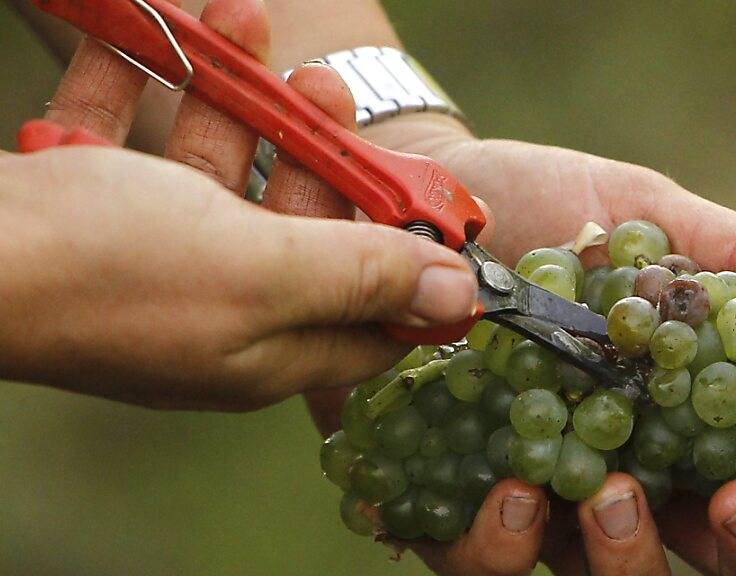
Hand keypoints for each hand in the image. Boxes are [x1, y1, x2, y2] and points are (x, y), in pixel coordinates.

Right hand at [3, 0, 476, 410]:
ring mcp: (150, 261)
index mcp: (266, 345)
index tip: (433, 200)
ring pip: (215, 171)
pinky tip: (150, 26)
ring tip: (245, 21)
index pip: (369, 318)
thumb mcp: (261, 272)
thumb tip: (459, 299)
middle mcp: (215, 311)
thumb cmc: (106, 268)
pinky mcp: (92, 211)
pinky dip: (144, 83)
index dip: (411, 261)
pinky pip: (134, 141)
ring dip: (235, 95)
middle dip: (318, 150)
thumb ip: (363, 276)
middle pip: (297, 229)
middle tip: (326, 83)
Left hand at [355, 116, 735, 574]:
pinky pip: (491, 564)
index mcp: (695, 413)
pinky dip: (507, 545)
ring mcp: (551, 500)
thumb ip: (734, 256)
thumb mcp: (642, 212)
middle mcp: (636, 469)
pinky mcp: (461, 505)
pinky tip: (516, 491)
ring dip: (632, 556)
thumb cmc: (543, 204)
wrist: (418, 199)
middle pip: (721, 556)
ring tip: (618, 491)